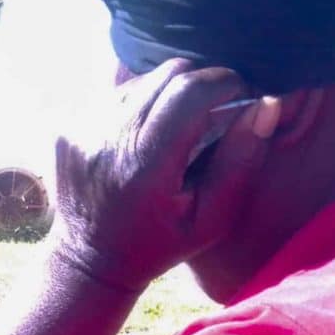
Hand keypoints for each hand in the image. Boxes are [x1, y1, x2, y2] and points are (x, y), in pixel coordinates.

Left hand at [52, 59, 279, 292]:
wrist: (90, 260)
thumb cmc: (160, 244)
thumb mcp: (213, 218)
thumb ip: (240, 160)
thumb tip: (266, 104)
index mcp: (144, 164)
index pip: (191, 91)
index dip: (227, 83)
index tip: (244, 96)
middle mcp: (107, 139)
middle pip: (168, 74)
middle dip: (202, 82)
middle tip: (218, 107)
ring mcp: (82, 129)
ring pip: (141, 78)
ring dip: (170, 91)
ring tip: (182, 123)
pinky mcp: (68, 126)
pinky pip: (115, 92)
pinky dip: (141, 101)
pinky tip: (149, 131)